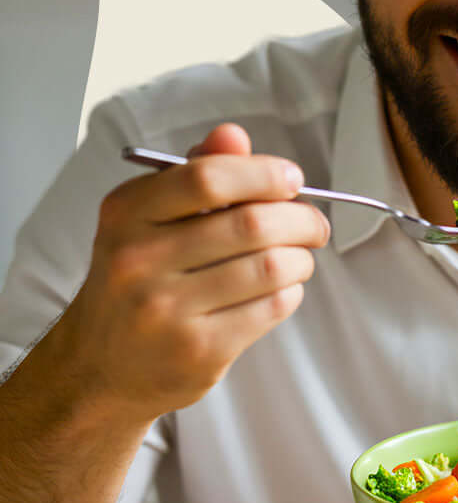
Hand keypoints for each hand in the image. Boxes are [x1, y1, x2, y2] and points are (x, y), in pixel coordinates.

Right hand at [51, 123, 329, 422]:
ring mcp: (166, 310)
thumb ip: (195, 174)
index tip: (292, 179)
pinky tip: (282, 289)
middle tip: (314, 224)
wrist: (99, 367)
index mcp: (127, 213)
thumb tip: (234, 135)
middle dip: (301, 219)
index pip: (208, 178)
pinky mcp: (197, 350)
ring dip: (301, 259)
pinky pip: (270, 308)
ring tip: (299, 258)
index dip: (264, 174)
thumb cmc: (136, 281)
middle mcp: (139, 260)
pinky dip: (291, 292)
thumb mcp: (147, 219)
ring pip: (269, 267)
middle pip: (251, 224)